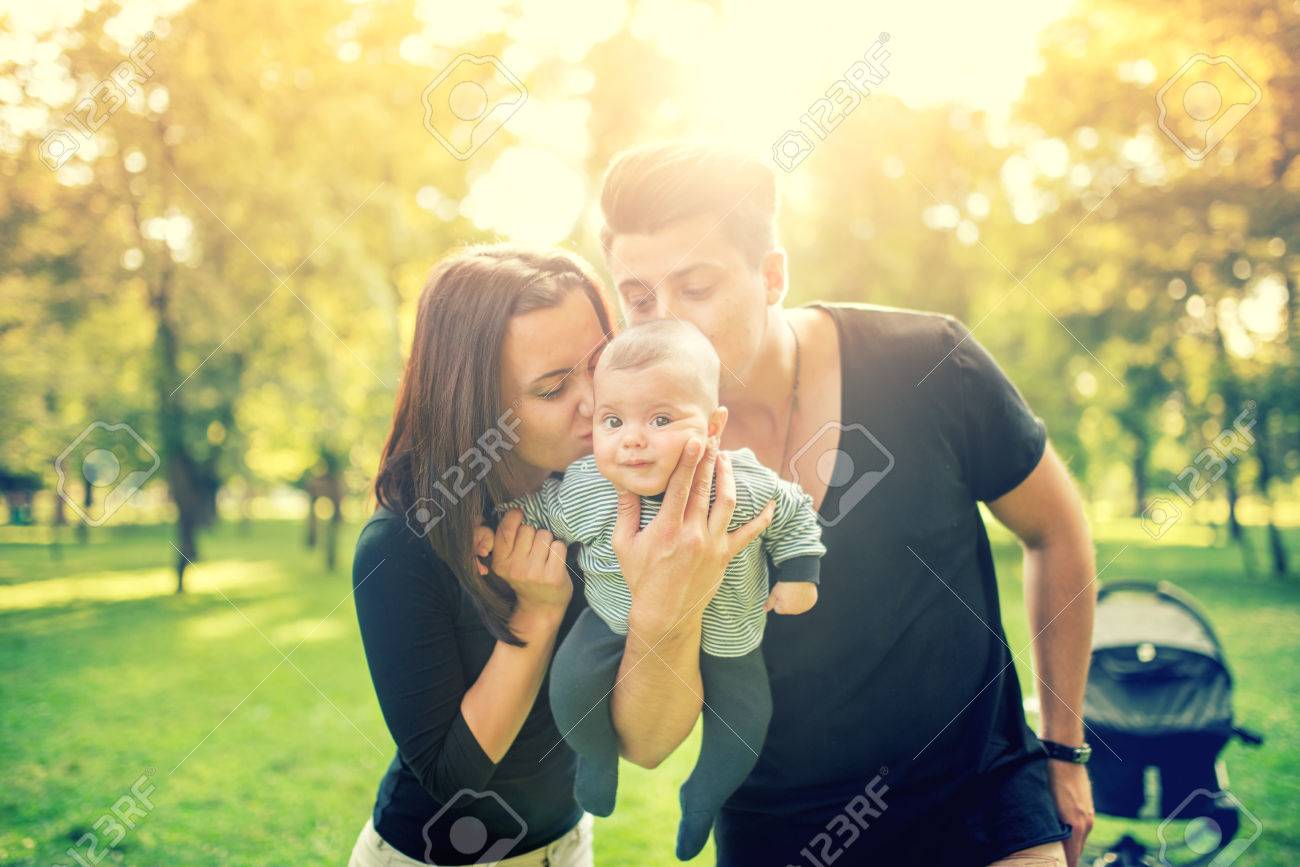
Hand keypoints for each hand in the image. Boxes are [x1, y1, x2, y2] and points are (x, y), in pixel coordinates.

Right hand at [489, 509, 572, 619]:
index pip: (505, 530)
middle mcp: (515, 568)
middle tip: (535, 549)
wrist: (541, 606)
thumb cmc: (525, 577)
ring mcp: (534, 573)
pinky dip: (560, 550)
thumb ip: (504, 539)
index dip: (514, 516)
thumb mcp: (507, 562)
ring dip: (548, 541)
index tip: (520, 515)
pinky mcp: (553, 576)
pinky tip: (555, 562)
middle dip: (534, 533)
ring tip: (545, 556)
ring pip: (545, 535)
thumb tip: (513, 510)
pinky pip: (559, 546)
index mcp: (500, 562)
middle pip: (528, 529)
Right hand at [614, 437, 775, 636]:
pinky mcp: (725, 556)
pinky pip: (748, 534)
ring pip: (726, 503)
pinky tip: (770, 503)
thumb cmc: (641, 578)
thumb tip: (623, 484)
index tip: (697, 439)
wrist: (664, 613)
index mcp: (666, 528)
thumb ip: (626, 511)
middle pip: (704, 487)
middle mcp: (692, 533)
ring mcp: (712, 545)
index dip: (690, 460)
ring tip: (726, 458)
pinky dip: (761, 518)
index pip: (680, 486)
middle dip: (710, 458)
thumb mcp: (624, 544)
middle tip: (714, 435)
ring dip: (727, 477)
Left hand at [764, 581, 817, 614]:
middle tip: (788, 590)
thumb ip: (769, 602)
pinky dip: (804, 597)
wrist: (801, 575)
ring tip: (796, 589)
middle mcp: (795, 611)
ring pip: (797, 605)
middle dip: (787, 601)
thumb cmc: (786, 584)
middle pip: (788, 608)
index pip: (778, 608)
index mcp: (785, 610)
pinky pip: (806, 602)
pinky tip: (803, 590)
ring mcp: (804, 607)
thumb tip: (764, 610)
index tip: (781, 592)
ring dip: (796, 600)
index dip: (778, 599)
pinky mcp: (811, 602)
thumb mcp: (774, 592)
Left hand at [1047, 759, 1094, 866]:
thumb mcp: (1044, 803)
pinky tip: (1060, 832)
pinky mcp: (1087, 808)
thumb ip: (1047, 825)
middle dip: (1064, 858)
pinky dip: (1072, 834)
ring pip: (1078, 840)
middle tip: (1047, 861)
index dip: (1060, 864)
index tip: (1049, 865)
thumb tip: (1041, 840)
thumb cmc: (1049, 776)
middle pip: (1076, 852)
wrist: (1064, 754)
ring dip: (1068, 846)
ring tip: (1052, 850)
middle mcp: (1086, 823)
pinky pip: (1080, 828)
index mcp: (1076, 825)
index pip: (1070, 857)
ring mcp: (1089, 815)